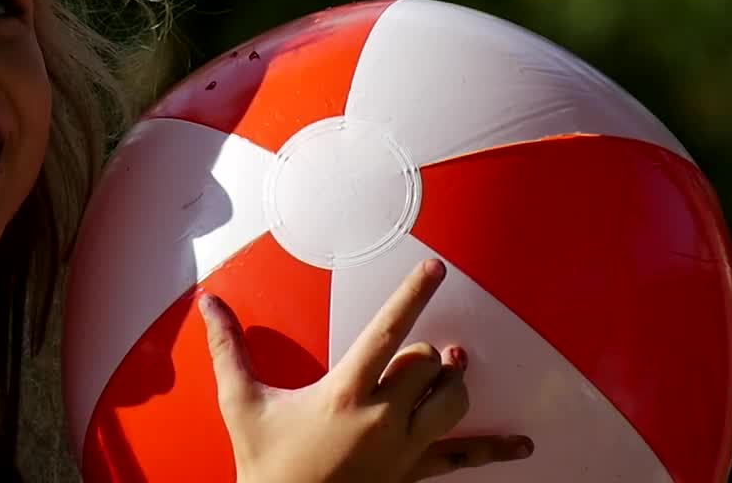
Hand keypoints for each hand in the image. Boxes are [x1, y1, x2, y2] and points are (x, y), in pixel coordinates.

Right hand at [199, 258, 533, 482]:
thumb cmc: (266, 466)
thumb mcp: (243, 404)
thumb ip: (228, 349)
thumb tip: (210, 304)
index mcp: (345, 393)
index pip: (388, 332)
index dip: (412, 295)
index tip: (434, 268)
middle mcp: (382, 418)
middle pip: (428, 364)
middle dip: (425, 350)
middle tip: (416, 348)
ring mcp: (403, 449)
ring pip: (452, 401)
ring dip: (453, 381)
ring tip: (450, 368)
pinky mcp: (413, 474)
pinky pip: (463, 459)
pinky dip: (494, 450)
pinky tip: (521, 445)